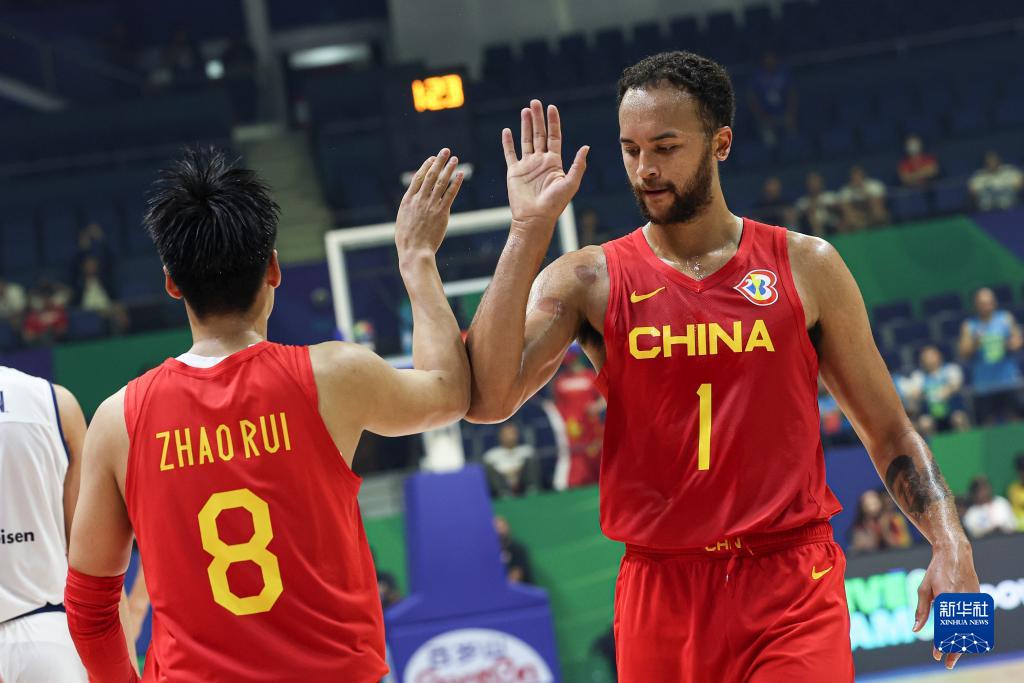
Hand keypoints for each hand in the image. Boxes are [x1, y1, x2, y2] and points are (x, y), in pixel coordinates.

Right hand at [395, 149, 463, 259]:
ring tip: (455, 159)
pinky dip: (456, 183)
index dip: (426, 166)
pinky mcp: (441, 213)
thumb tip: (413, 201)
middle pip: (430, 175)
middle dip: (439, 162)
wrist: (414, 251)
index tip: (432, 158)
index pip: (418, 178)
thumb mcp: (403, 219)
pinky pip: (450, 194)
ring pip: (441, 182)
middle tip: (445, 151)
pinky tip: (461, 174)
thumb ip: (409, 208)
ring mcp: (430, 205)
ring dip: (449, 169)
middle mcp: (419, 199)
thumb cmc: (407, 240)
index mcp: (408, 200)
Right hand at [502, 99, 588, 227]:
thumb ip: (577, 165)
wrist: (535, 218)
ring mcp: (527, 166)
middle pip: (539, 134)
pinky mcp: (514, 172)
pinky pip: (510, 154)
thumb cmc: (555, 204)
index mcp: (554, 162)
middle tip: (535, 102)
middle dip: (538, 118)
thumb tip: (586, 147)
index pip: (554, 137)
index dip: (553, 122)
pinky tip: (507, 131)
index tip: (551, 107)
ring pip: (526, 140)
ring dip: (525, 125)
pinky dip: (508, 143)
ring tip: (525, 110)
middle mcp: (541, 161)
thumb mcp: (571, 184)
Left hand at [912, 541, 979, 669]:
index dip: (941, 643)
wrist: (955, 554)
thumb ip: (922, 610)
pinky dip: (970, 631)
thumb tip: (916, 629)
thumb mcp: (924, 589)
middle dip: (954, 649)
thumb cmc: (936, 571)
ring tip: (954, 654)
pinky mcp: (978, 598)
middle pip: (960, 632)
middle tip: (946, 662)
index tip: (936, 654)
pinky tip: (963, 639)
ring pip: (970, 628)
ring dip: (963, 643)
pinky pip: (974, 620)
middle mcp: (962, 600)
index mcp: (946, 598)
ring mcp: (972, 599)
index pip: (945, 627)